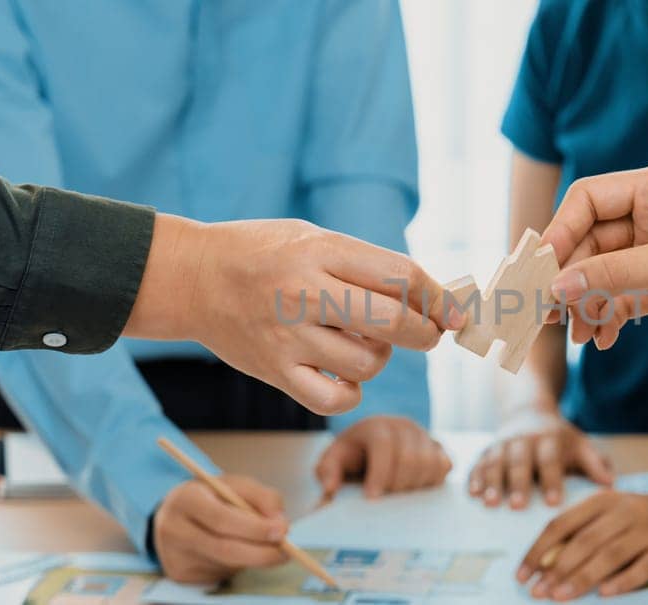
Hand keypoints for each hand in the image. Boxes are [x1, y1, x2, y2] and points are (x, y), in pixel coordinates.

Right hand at [125, 215, 463, 415]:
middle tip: (427, 334)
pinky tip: (345, 376)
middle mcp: (304, 292)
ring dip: (380, 359)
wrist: (192, 277)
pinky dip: (351, 393)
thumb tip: (433, 301)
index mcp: (320, 251)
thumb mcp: (315, 238)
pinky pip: (333, 399)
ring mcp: (287, 335)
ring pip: (366, 363)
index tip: (455, 312)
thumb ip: (367, 266)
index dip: (438, 297)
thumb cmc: (265, 254)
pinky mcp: (273, 370)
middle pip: (392, 321)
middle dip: (425, 333)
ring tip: (364, 345)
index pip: (400, 275)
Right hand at [153, 475, 289, 583]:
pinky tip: (235, 551)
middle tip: (286, 551)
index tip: (282, 531)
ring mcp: (175, 555)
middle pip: (224, 549)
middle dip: (261, 553)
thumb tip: (281, 524)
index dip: (254, 528)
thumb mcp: (236, 486)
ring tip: (262, 544)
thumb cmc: (213, 496)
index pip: (221, 518)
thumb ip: (263, 498)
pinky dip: (237, 565)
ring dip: (252, 558)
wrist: (176, 513)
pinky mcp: (179, 574)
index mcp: (186, 499)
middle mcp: (174, 528)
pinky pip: (219, 574)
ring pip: (226, 564)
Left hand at [314, 416, 450, 501]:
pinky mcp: (438, 448)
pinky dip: (431, 482)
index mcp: (376, 425)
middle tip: (385, 501)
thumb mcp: (332, 462)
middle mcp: (403, 426)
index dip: (380, 473)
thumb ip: (326, 473)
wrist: (370, 452)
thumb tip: (331, 488)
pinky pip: (444, 466)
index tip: (372, 497)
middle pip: (411, 457)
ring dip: (414, 486)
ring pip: (429, 464)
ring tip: (397, 495)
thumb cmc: (351, 459)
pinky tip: (413, 489)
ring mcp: (424, 436)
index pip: (384, 444)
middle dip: (397, 485)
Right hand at [468, 411, 611, 508]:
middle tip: (518, 506)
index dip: (552, 480)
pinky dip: (474, 477)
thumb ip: (594, 463)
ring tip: (490, 503)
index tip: (553, 502)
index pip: (551, 460)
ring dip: (492, 482)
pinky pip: (478, 462)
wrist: (529, 411)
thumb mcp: (580, 444)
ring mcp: (503, 443)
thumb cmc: (560, 439)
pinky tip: (472, 494)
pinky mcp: (487, 449)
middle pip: (520, 461)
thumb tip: (611, 484)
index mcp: (550, 439)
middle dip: (518, 483)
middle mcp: (524, 439)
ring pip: (496, 462)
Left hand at [517, 491, 647, 600]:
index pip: (562, 524)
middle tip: (538, 592)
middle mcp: (624, 512)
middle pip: (584, 541)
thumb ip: (581, 533)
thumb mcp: (611, 515)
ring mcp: (647, 530)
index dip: (539, 550)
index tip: (523, 573)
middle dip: (557, 569)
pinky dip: (623, 581)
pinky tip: (605, 594)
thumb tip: (546, 565)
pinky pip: (642, 567)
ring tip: (561, 597)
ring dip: (582, 578)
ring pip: (610, 555)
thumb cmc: (641, 516)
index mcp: (602, 501)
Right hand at [539, 163, 647, 346]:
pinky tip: (603, 339)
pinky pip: (625, 298)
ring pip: (604, 275)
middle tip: (546, 313)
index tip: (541, 271)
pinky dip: (609, 317)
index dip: (559, 233)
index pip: (588, 200)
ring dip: (586, 303)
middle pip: (589, 242)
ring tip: (578, 335)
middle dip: (569, 277)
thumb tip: (559, 287)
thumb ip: (618, 275)